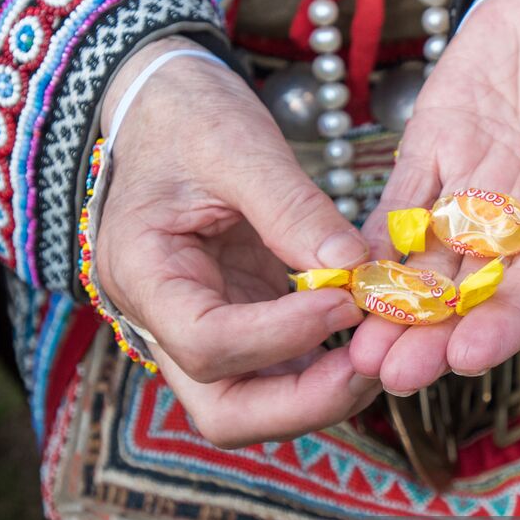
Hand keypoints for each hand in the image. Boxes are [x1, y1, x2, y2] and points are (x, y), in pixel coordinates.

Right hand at [94, 37, 378, 446]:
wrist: (162, 108)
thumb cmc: (188, 117)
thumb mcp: (238, 145)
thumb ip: (292, 208)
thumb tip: (353, 269)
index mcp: (140, 273)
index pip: (206, 341)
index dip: (282, 335)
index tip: (345, 300)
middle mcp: (160, 321)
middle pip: (225, 411)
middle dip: (304, 403)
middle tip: (371, 365)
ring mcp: (198, 331)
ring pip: (253, 407)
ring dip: (320, 395)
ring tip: (379, 352)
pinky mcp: (235, 324)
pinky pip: (277, 373)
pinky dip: (324, 370)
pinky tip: (367, 339)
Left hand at [350, 0, 519, 393]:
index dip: (505, 323)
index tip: (467, 356)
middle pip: (474, 290)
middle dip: (432, 334)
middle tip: (391, 373)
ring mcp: (472, 194)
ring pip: (428, 261)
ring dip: (393, 305)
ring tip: (358, 348)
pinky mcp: (432, 158)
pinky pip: (398, 207)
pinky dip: (370, 243)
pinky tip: (339, 276)